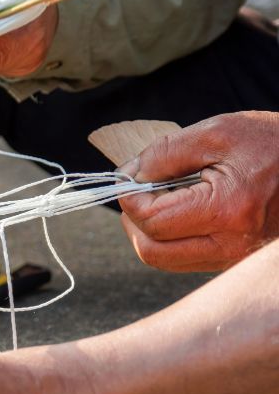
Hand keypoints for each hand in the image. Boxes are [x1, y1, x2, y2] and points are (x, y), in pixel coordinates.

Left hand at [118, 111, 278, 271]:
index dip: (129, 198)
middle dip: (133, 221)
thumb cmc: (272, 142)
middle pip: (153, 251)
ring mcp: (235, 256)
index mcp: (227, 210)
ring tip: (157, 199)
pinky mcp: (236, 258)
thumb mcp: (217, 132)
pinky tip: (179, 210)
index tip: (128, 176)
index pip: (152, 220)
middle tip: (136, 192)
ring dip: (149, 232)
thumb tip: (129, 174)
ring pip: (167, 260)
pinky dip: (171, 238)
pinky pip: (188, 258)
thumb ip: (165, 153)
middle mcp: (232, 243)